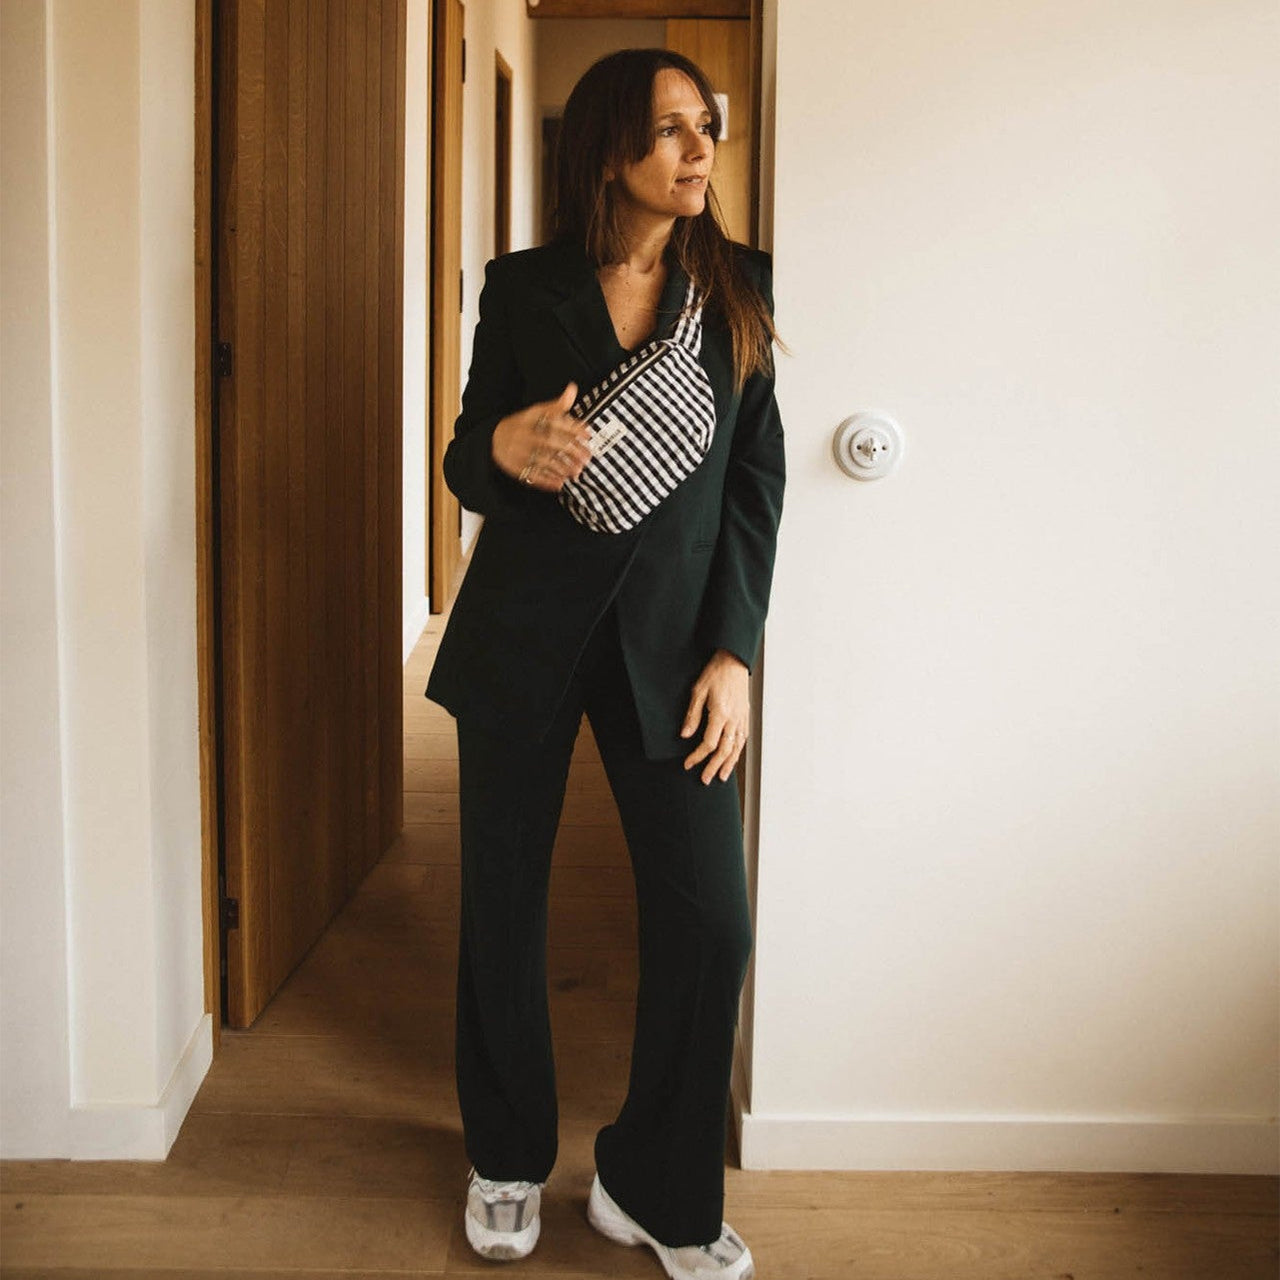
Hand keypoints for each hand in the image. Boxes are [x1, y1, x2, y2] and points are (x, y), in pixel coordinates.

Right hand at [491, 382, 592, 492]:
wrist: (493, 439)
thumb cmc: (522, 425)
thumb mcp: (536, 412)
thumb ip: (556, 405)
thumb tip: (573, 389)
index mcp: (531, 418)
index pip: (554, 421)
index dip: (572, 428)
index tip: (587, 434)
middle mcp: (525, 434)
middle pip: (550, 441)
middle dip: (570, 450)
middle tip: (587, 457)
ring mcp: (519, 452)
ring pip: (543, 460)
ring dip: (562, 467)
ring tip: (577, 471)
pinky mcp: (516, 468)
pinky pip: (532, 475)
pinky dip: (547, 481)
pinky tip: (560, 484)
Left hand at [681, 649, 749, 784]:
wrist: (734, 661)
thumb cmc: (715, 674)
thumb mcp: (697, 691)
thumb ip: (692, 715)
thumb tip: (685, 735)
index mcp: (720, 714)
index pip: (708, 743)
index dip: (697, 756)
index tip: (688, 764)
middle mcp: (733, 719)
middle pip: (724, 750)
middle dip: (713, 767)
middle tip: (704, 779)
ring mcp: (742, 719)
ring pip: (736, 748)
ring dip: (728, 764)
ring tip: (721, 777)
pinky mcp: (745, 716)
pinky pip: (743, 739)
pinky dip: (738, 752)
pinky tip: (733, 759)